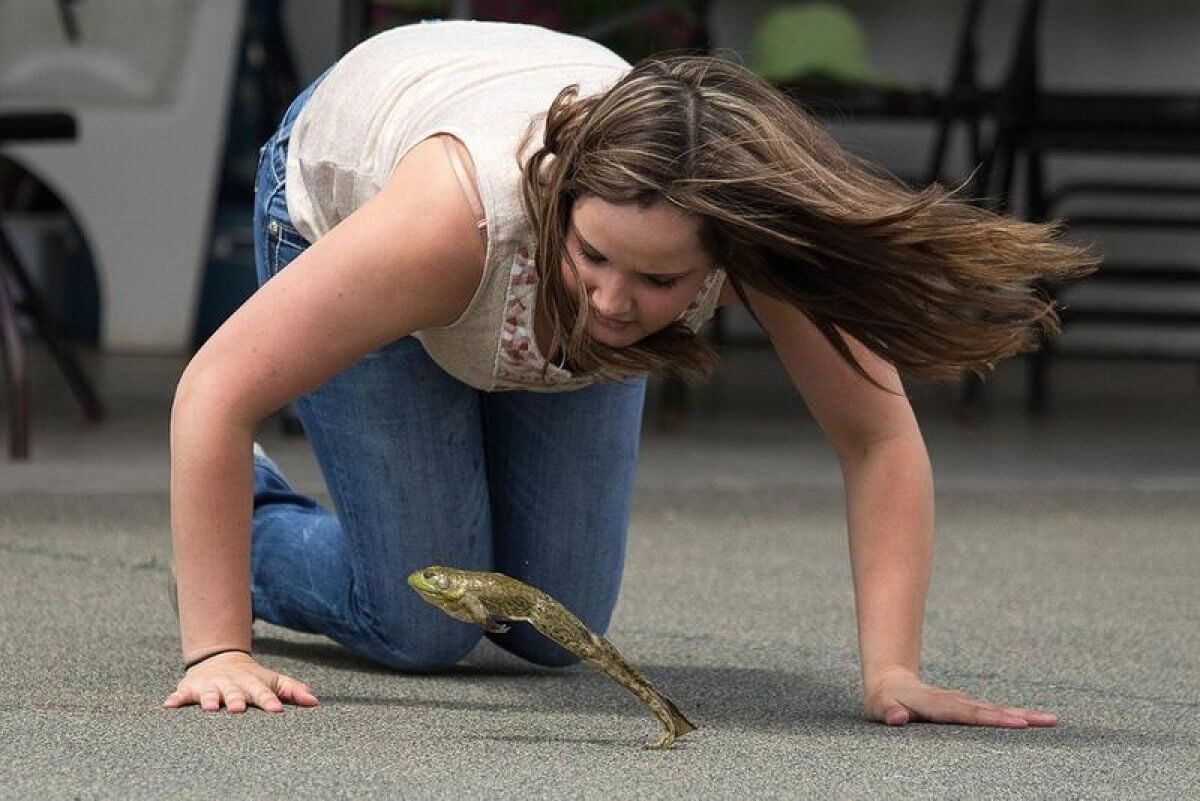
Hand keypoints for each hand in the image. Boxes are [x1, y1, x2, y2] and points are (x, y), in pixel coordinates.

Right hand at [162, 650, 318, 713]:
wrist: (220, 658)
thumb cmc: (251, 678)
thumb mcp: (272, 680)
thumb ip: (292, 690)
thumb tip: (315, 700)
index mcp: (251, 683)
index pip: (262, 692)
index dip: (270, 700)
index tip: (277, 710)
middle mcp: (231, 684)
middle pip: (235, 692)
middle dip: (237, 700)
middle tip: (239, 709)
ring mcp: (210, 685)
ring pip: (210, 693)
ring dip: (210, 699)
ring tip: (210, 708)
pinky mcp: (191, 689)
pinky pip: (182, 695)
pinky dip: (176, 699)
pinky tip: (169, 705)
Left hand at [864, 667, 1056, 727]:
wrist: (890, 681)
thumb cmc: (884, 700)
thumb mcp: (879, 707)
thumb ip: (888, 712)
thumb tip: (897, 718)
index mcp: (937, 704)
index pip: (967, 714)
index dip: (991, 718)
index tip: (1017, 722)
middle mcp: (955, 702)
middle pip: (990, 710)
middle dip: (1019, 716)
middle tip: (1048, 720)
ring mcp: (963, 703)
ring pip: (996, 709)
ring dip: (1023, 714)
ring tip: (1051, 719)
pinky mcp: (967, 707)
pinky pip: (993, 712)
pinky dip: (1015, 715)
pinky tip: (1034, 720)